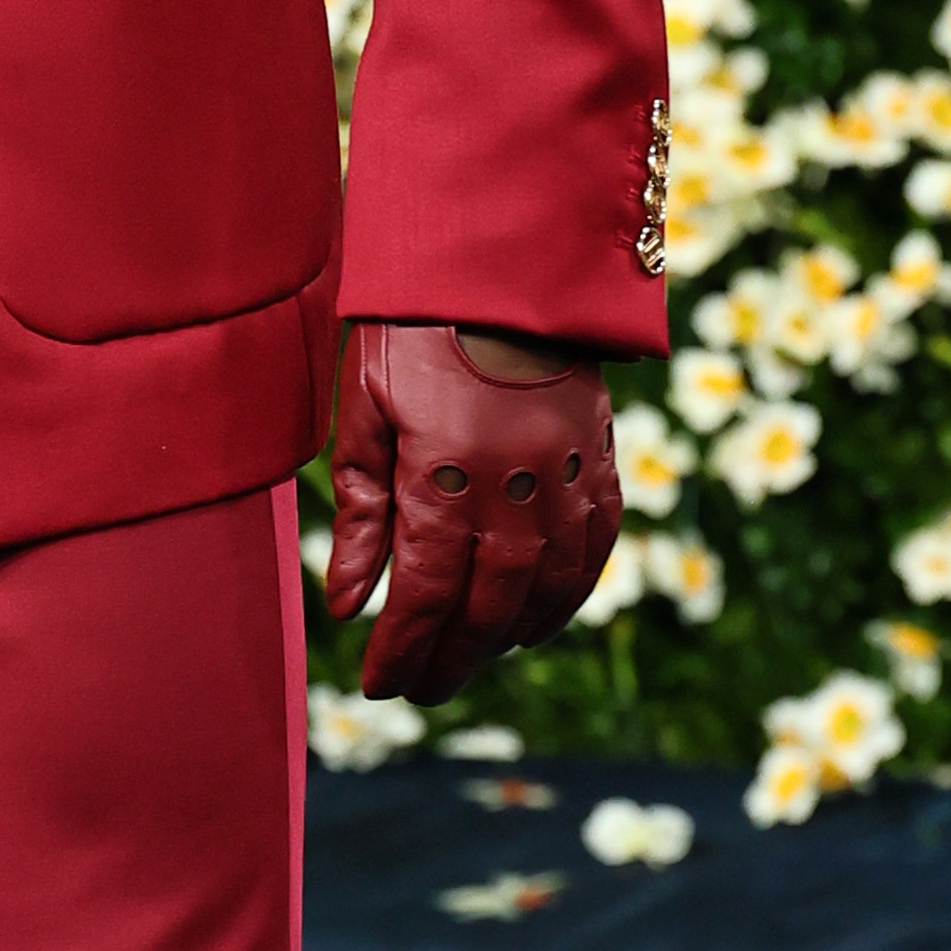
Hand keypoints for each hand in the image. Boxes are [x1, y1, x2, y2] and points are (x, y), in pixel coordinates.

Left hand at [325, 318, 623, 700]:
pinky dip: (567, 595)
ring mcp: (565, 478)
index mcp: (443, 479)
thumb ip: (362, 516)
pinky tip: (537, 620)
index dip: (402, 651)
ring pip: (544, 591)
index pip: (423, 597)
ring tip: (471, 659)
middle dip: (449, 660)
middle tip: (421, 689)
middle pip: (484, 609)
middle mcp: (512, 491)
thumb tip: (350, 607)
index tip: (379, 683)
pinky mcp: (600, 460)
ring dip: (506, 639)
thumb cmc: (410, 330)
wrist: (498, 262)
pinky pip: (594, 550)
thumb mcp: (364, 415)